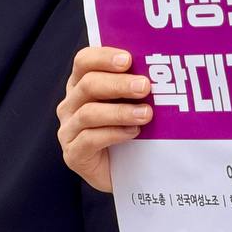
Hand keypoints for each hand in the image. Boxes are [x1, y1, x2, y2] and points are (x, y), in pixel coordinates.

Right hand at [56, 47, 152, 192]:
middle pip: (88, 85)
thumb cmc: (133, 132)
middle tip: (145, 86)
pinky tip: (133, 133)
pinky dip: (113, 133)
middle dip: (118, 84)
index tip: (128, 59)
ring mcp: (68, 130)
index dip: (103, 57)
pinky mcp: (73, 154)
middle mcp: (70, 105)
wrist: (129, 174)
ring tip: (146, 114)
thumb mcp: (133, 104)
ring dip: (120, 111)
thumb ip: (137, 86)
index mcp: (82, 85)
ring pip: (89, 113)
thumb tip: (163, 69)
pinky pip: (89, 139)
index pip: (84, 61)